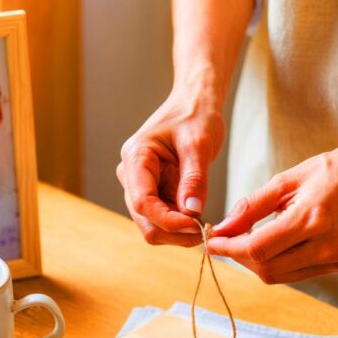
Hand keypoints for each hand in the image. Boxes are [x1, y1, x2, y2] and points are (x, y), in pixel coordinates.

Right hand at [117, 90, 224, 246]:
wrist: (194, 104)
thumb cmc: (195, 115)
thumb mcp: (199, 144)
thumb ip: (194, 179)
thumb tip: (192, 212)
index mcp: (135, 157)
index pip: (142, 202)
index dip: (168, 220)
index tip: (196, 226)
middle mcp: (131, 175)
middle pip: (145, 220)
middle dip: (174, 232)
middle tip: (206, 231)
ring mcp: (140, 186)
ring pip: (152, 225)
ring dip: (178, 233)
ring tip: (205, 226)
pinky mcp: (154, 193)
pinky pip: (163, 220)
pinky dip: (181, 227)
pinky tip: (200, 220)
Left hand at [208, 140, 337, 283]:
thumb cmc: (328, 172)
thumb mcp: (285, 181)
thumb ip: (250, 207)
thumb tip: (221, 229)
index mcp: (313, 218)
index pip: (258, 248)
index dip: (229, 248)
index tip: (210, 242)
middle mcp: (328, 245)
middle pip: (266, 267)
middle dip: (238, 257)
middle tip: (225, 240)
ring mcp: (336, 258)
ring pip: (279, 276)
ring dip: (255, 263)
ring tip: (245, 241)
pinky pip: (295, 274)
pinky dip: (275, 263)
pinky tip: (270, 245)